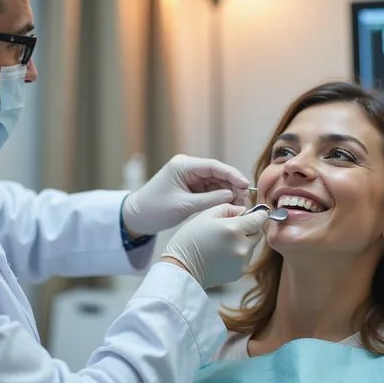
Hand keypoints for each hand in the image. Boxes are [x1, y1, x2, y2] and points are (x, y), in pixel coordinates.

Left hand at [122, 154, 249, 235]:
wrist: (138, 217)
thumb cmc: (155, 209)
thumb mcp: (184, 206)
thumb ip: (209, 200)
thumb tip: (232, 195)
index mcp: (183, 165)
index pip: (213, 166)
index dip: (232, 175)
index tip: (246, 184)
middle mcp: (188, 167)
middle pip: (217, 173)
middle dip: (232, 186)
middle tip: (245, 200)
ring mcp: (190, 177)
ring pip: (216, 182)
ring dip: (229, 192)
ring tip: (240, 205)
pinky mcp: (191, 187)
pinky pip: (211, 189)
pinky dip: (221, 197)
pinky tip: (230, 205)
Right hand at [160, 204, 268, 288]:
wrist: (182, 268)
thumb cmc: (190, 239)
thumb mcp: (206, 215)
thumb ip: (229, 208)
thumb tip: (244, 210)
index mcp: (234, 229)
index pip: (260, 219)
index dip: (259, 214)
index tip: (256, 213)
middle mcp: (242, 246)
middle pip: (258, 232)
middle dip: (250, 228)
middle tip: (233, 228)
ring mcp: (242, 261)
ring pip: (252, 245)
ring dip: (243, 241)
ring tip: (223, 243)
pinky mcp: (240, 272)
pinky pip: (246, 258)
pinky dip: (238, 254)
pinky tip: (222, 254)